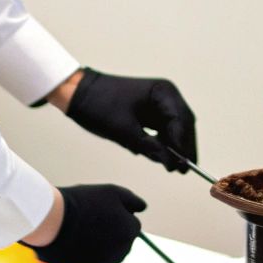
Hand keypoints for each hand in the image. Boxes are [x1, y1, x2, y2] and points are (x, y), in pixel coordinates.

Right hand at [22, 184, 145, 262]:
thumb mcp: (112, 192)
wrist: (53, 220)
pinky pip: (94, 261)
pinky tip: (76, 241)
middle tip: (92, 220)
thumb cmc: (83, 202)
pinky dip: (88, 253)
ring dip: (103, 243)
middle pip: (123, 240)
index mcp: (130, 231)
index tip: (102, 210)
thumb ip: (132, 200)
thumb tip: (143, 208)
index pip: (133, 225)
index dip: (118, 215)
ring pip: (110, 252)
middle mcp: (122, 251)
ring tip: (83, 230)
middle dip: (113, 231)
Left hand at [64, 67, 197, 172]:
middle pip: (184, 124)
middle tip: (183, 170)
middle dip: (183, 147)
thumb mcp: (125, 130)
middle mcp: (166, 96)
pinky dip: (165, 143)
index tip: (183, 163)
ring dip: (175, 147)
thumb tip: (172, 163)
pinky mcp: (151, 112)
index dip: (183, 143)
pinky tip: (163, 157)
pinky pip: (164, 130)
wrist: (78, 94)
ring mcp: (159, 104)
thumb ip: (151, 147)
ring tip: (173, 167)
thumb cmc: (99, 105)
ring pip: (176, 129)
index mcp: (163, 92)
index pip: (181, 120)